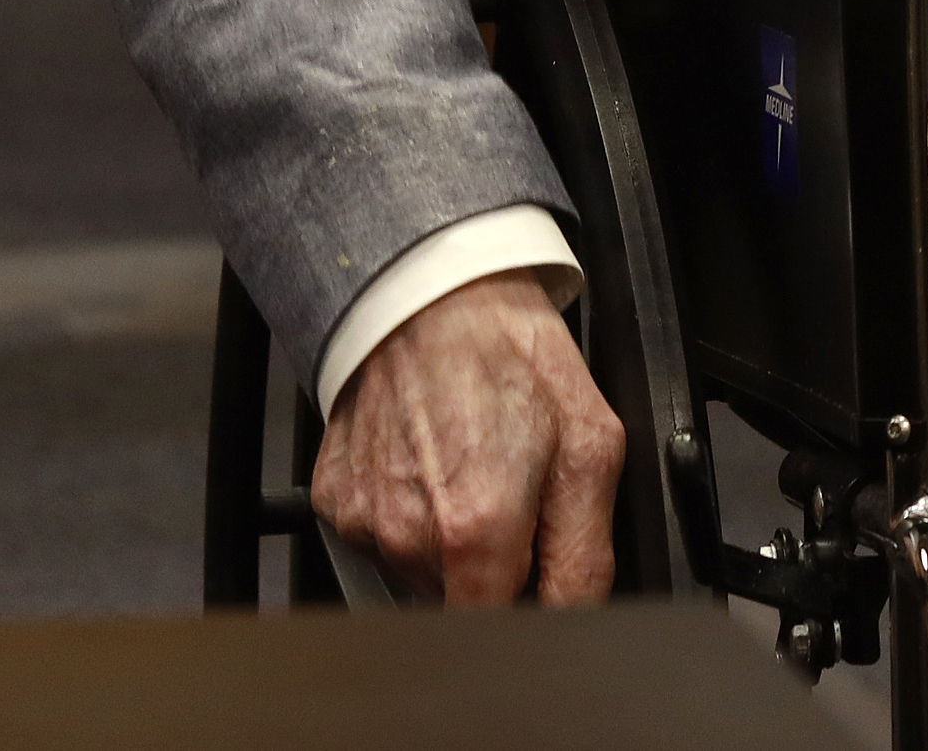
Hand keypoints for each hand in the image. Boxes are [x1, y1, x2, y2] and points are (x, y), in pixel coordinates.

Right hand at [309, 268, 625, 605]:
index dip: (526, 613)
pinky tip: (432, 463)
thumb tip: (577, 622)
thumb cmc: (512, 355)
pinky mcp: (336, 503)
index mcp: (476, 530)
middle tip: (517, 501)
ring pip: (422, 575)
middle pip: (461, 606)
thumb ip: (585, 556)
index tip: (540, 579)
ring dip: (454, 544)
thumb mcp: (592, 446)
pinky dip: (412, 514)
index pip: (494, 635)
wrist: (433, 293)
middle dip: (497, 571)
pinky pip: (383, 539)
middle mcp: (409, 537)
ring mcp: (364, 522)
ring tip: (473, 470)